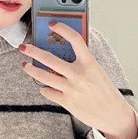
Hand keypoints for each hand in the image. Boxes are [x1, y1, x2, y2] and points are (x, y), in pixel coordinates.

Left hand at [19, 21, 137, 138]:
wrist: (113, 114)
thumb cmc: (105, 91)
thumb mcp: (97, 71)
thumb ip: (81, 63)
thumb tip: (60, 54)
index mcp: (90, 63)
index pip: (75, 39)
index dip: (62, 28)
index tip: (51, 24)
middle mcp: (79, 74)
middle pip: (49, 58)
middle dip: (33, 51)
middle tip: (23, 47)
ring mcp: (71, 89)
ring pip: (43, 76)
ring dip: (31, 70)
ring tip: (25, 65)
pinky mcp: (67, 102)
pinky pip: (48, 92)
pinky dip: (45, 89)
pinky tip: (45, 87)